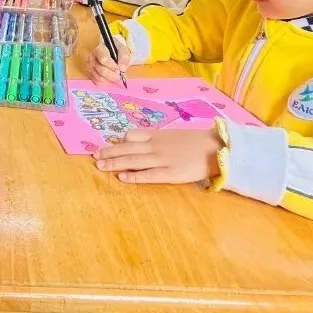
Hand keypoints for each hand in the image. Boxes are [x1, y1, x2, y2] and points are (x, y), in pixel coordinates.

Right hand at [88, 41, 130, 84]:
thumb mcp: (122, 50)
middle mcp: (92, 58)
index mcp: (99, 49)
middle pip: (101, 70)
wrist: (110, 53)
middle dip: (112, 75)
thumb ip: (124, 58)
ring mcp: (90, 66)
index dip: (112, 66)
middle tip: (119, 76)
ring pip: (99, 77)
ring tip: (116, 77)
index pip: (103, 59)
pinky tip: (110, 79)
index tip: (119, 70)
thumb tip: (122, 69)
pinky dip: (105, 83)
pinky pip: (97, 82)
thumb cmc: (116, 51)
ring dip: (109, 80)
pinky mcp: (90, 74)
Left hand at [94, 128, 222, 183]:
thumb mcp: (175, 134)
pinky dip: (134, 176)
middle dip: (109, 153)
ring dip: (115, 163)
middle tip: (94, 157)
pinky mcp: (171, 173)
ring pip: (134, 161)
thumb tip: (138, 139)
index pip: (132, 136)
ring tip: (100, 166)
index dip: (116, 142)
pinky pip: (149, 175)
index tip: (102, 146)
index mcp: (158, 135)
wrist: (218, 148)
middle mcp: (156, 146)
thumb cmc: (198, 142)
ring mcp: (163, 159)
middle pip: (128, 149)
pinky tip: (122, 177)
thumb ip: (158, 137)